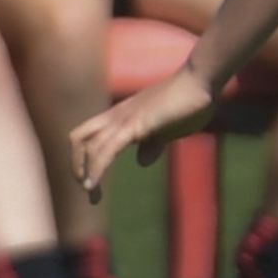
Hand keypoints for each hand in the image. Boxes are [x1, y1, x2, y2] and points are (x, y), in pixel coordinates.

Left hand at [70, 66, 216, 200]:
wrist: (200, 82)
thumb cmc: (189, 103)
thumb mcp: (168, 129)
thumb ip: (154, 143)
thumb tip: (142, 161)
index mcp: (122, 115)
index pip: (89, 135)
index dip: (85, 158)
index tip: (94, 182)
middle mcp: (116, 116)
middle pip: (78, 139)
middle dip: (77, 165)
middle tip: (88, 189)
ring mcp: (123, 120)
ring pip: (88, 147)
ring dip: (85, 173)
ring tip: (92, 195)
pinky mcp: (133, 127)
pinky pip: (105, 151)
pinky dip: (96, 169)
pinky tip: (93, 186)